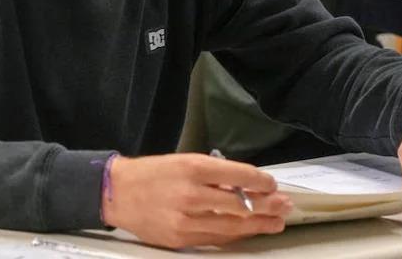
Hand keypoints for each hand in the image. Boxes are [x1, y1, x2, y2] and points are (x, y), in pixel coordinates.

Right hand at [101, 153, 291, 248]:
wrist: (117, 193)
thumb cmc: (152, 173)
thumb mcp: (182, 162)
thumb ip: (213, 174)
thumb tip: (244, 186)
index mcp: (192, 168)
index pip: (238, 176)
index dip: (260, 182)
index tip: (272, 184)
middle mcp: (191, 194)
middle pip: (240, 205)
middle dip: (267, 206)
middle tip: (285, 206)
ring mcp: (186, 220)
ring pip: (232, 227)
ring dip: (258, 225)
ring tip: (276, 222)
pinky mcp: (181, 239)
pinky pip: (216, 239)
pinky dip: (235, 235)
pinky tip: (249, 231)